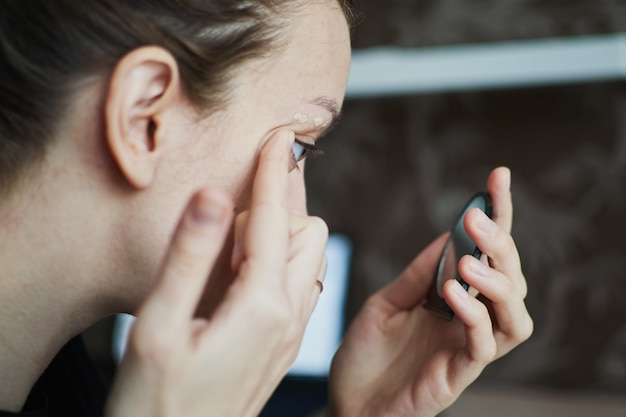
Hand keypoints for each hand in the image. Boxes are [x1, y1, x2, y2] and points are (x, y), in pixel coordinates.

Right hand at [105, 130, 327, 416]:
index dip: (274, 172)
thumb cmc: (157, 402)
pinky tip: (244, 264)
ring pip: (309, 258)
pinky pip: (299, 284)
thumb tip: (214, 196)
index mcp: (263, 305)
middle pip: (309, 233)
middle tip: (235, 201)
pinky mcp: (282, 343)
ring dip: (283, 232)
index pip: (275, 219)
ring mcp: (291, 332)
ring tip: (236, 232)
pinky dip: (282, 258)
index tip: (279, 136)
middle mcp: (290, 316)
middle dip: (282, 204)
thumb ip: (190, 256)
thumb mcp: (159, 326)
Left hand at [327, 167, 532, 416]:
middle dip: (501, 245)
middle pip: (511, 279)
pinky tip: (453, 293)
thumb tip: (449, 234)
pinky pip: (482, 345)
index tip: (499, 178)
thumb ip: (420, 274)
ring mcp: (467, 350)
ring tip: (471, 261)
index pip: (487, 254)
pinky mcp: (458, 376)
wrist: (345, 402)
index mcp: (455, 299)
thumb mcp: (387, 301)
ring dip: (498, 283)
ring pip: (514, 315)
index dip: (498, 216)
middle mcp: (469, 322)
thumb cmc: (365, 354)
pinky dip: (474, 315)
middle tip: (477, 220)